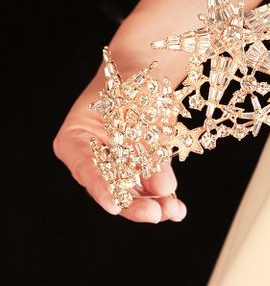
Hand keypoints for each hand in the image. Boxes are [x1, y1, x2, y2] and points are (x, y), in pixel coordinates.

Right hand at [53, 73, 186, 222]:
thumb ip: (148, 146)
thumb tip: (164, 187)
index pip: (86, 167)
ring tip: (174, 212)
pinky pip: (148, 187)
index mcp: (76, 139)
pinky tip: (177, 207)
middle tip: (155, 214)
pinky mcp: (138, 166)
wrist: (145, 71)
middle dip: (134, 204)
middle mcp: (93, 158)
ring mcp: (116, 164)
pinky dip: (162, 196)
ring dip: (153, 205)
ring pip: (131, 193)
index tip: (114, 205)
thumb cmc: (131, 79)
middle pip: (110, 187)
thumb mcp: (137, 106)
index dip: (101, 188)